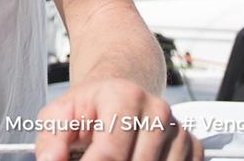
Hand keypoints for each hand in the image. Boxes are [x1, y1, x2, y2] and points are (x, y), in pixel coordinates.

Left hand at [35, 78, 201, 160]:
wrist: (120, 90)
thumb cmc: (89, 106)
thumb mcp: (59, 114)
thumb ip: (51, 137)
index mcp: (124, 97)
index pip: (111, 153)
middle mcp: (156, 111)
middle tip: (91, 158)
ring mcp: (177, 129)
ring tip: (114, 157)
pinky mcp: (191, 145)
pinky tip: (136, 159)